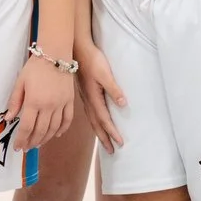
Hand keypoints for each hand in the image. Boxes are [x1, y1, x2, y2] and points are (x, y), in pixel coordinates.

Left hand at [7, 51, 76, 152]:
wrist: (56, 54)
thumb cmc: (35, 67)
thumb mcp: (20, 82)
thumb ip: (15, 101)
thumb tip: (9, 118)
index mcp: (34, 102)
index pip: (26, 127)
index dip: (21, 140)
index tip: (18, 147)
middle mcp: (48, 106)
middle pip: (40, 131)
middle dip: (32, 142)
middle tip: (27, 148)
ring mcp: (61, 105)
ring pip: (54, 128)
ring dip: (46, 138)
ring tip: (38, 143)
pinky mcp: (70, 101)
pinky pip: (67, 120)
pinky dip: (62, 130)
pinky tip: (56, 135)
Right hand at [76, 35, 126, 153]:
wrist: (77, 49)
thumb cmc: (92, 60)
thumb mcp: (105, 73)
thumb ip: (114, 89)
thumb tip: (123, 104)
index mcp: (94, 98)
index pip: (105, 120)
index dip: (112, 132)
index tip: (120, 143)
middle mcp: (88, 101)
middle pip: (97, 124)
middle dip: (104, 138)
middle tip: (111, 151)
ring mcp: (85, 98)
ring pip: (92, 120)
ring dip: (99, 132)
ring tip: (105, 142)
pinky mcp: (84, 93)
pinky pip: (90, 113)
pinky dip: (94, 122)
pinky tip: (96, 122)